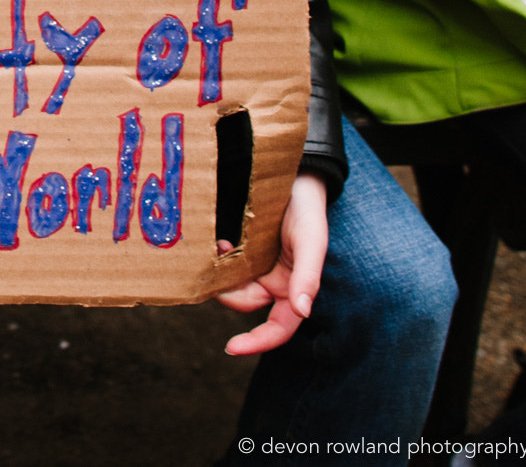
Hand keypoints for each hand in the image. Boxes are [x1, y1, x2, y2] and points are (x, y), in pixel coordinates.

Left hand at [215, 172, 327, 354]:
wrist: (297, 176)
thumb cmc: (309, 210)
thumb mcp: (311, 242)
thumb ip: (308, 276)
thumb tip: (303, 311)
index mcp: (293, 290)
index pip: (277, 329)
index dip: (257, 343)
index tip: (231, 348)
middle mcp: (274, 283)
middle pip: (245, 304)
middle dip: (227, 294)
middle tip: (214, 271)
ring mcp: (258, 266)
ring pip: (233, 284)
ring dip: (221, 274)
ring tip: (219, 247)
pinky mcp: (245, 249)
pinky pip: (228, 262)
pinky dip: (221, 257)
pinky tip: (220, 242)